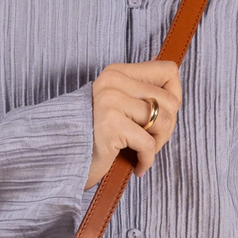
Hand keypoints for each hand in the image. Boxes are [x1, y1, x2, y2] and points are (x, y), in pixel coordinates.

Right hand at [84, 59, 181, 188]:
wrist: (61, 158)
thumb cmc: (95, 136)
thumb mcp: (118, 106)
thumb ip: (142, 95)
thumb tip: (175, 93)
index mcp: (117, 73)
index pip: (168, 70)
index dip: (174, 95)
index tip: (163, 115)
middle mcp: (113, 82)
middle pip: (170, 101)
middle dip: (166, 128)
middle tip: (150, 141)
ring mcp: (110, 102)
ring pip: (164, 121)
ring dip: (158, 144)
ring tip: (142, 152)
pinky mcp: (110, 125)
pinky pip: (148, 144)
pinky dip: (147, 160)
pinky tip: (138, 167)